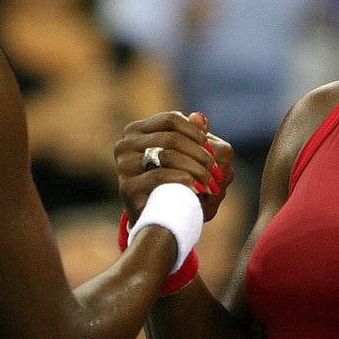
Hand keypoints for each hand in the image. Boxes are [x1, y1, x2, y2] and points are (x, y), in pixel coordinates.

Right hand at [115, 111, 233, 223]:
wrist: (154, 221)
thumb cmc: (170, 184)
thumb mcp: (183, 157)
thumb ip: (191, 136)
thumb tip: (200, 117)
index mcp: (136, 130)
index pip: (171, 120)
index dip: (196, 133)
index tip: (212, 151)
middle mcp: (125, 144)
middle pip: (172, 138)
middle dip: (200, 155)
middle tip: (216, 172)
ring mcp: (123, 166)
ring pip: (167, 155)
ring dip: (196, 169)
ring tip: (210, 184)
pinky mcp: (127, 187)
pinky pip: (160, 176)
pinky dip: (183, 180)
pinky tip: (196, 189)